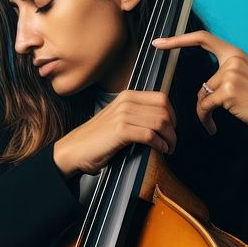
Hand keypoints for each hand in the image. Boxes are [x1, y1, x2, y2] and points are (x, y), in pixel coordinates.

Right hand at [53, 90, 176, 177]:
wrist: (75, 149)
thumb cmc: (98, 138)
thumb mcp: (118, 118)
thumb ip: (137, 114)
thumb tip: (162, 121)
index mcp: (127, 96)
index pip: (162, 98)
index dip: (173, 114)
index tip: (172, 128)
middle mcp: (126, 102)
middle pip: (164, 111)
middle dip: (173, 129)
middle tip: (172, 143)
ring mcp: (123, 115)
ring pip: (160, 122)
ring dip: (169, 138)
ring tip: (168, 148)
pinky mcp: (120, 130)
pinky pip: (150, 135)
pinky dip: (160, 144)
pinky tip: (160, 150)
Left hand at [151, 30, 247, 140]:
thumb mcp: (247, 78)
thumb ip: (227, 73)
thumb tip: (204, 84)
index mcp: (236, 53)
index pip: (203, 38)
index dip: (178, 39)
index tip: (159, 42)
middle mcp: (234, 60)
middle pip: (202, 82)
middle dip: (202, 102)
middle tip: (206, 116)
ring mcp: (231, 75)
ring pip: (202, 95)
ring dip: (205, 113)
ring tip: (213, 122)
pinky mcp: (228, 92)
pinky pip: (205, 107)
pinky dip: (205, 119)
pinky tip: (213, 127)